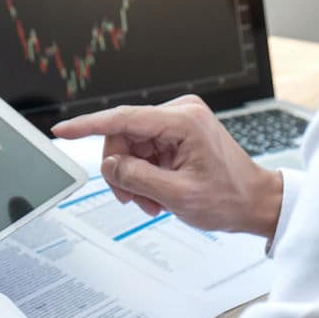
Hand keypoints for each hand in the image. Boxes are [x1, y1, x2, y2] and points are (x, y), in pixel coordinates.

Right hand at [51, 95, 283, 237]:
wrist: (256, 203)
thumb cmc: (230, 198)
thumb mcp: (178, 195)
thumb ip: (137, 178)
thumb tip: (109, 165)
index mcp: (183, 121)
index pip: (123, 119)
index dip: (87, 126)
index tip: (62, 132)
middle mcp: (180, 113)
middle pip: (123, 136)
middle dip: (121, 170)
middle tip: (131, 199)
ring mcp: (178, 122)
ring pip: (130, 147)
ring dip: (133, 177)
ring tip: (150, 201)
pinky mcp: (176, 133)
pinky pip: (142, 152)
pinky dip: (143, 175)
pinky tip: (155, 194)